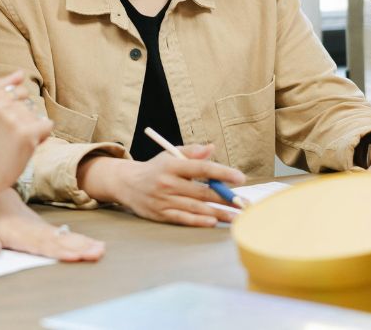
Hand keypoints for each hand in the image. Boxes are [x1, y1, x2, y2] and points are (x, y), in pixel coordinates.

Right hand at [0, 71, 52, 195]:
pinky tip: (27, 146)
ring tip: (16, 143)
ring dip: (32, 129)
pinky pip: (47, 125)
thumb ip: (2, 90)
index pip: (16, 88)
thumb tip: (21, 73)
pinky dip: (42, 136)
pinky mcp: (27, 133)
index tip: (6, 120)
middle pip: (29, 102)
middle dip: (25, 118)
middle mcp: (2, 105)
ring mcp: (15, 119)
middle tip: (10, 135)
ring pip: (37, 116)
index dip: (16, 106)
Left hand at [0, 190, 103, 261]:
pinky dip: (79, 241)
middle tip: (97, 252)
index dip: (57, 249)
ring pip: (64, 237)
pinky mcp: (45, 231)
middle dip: (78, 246)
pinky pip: (63, 237)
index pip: (40, 242)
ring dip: (83, 244)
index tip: (74, 254)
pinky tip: (94, 246)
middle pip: (58, 240)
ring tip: (100, 250)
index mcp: (19, 231)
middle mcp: (34, 230)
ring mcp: (42, 229)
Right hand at [79, 144, 245, 226]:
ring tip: (236, 216)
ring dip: (218, 212)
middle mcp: (167, 183)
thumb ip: (192, 152)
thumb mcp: (170, 154)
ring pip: (196, 207)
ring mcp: (163, 200)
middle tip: (244, 203)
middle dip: (225, 197)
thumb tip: (212, 148)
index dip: (222, 173)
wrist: (126, 184)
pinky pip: (183, 218)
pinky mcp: (160, 214)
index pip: (201, 168)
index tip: (240, 178)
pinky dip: (198, 221)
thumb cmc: (155, 168)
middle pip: (202, 191)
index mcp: (172, 165)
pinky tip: (213, 222)